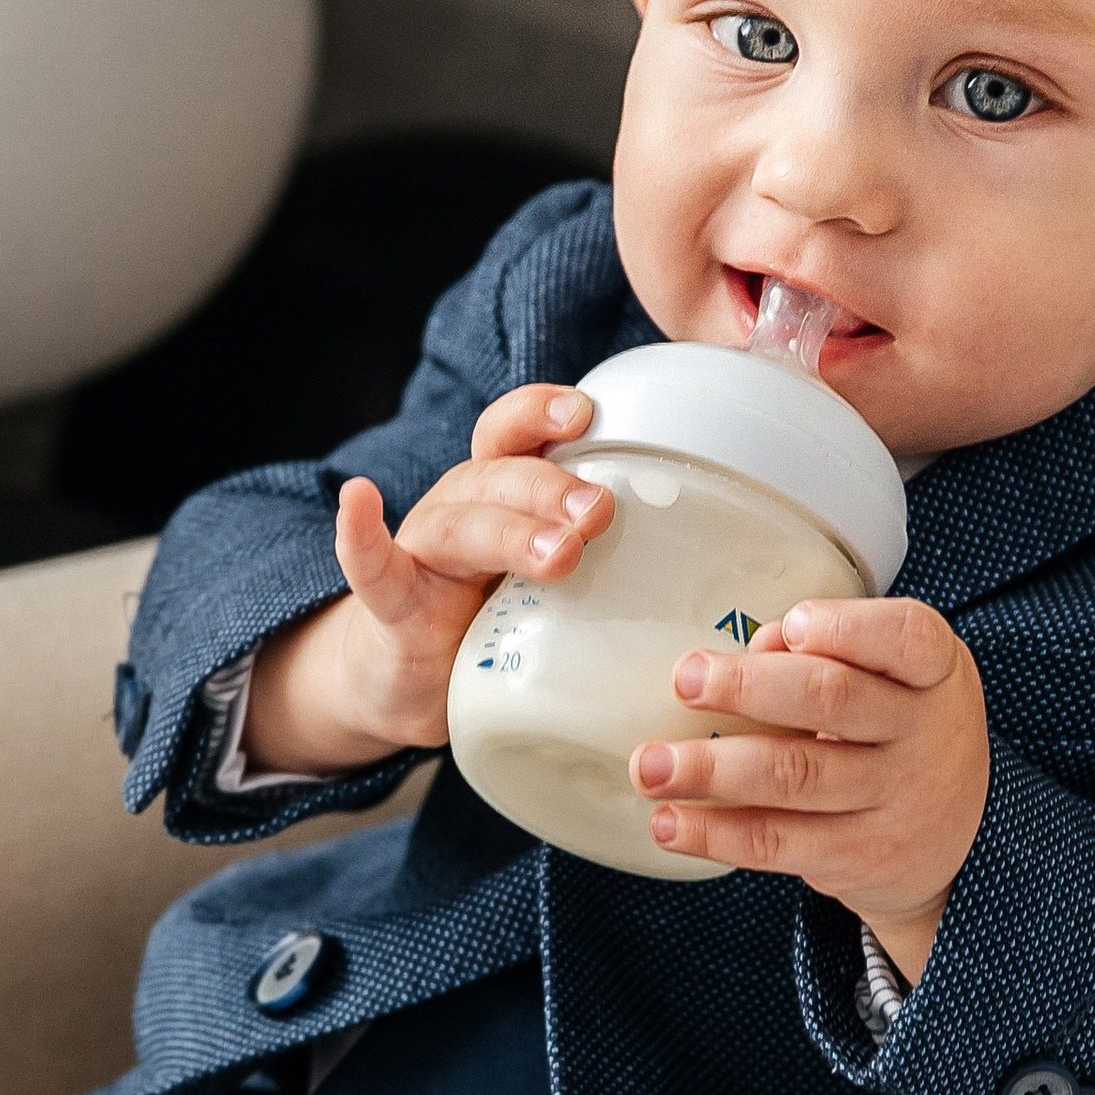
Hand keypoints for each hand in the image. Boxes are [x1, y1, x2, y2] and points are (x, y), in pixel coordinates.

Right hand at [242, 385, 614, 771]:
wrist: (411, 681)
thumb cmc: (502, 620)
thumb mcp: (561, 583)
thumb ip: (619, 562)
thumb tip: (734, 568)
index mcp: (505, 494)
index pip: (518, 432)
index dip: (545, 412)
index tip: (589, 412)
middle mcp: (461, 507)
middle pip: (499, 477)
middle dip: (551, 488)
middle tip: (599, 514)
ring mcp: (424, 554)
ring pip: (458, 523)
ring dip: (507, 531)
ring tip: (558, 556)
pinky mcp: (391, 606)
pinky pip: (372, 566)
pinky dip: (362, 536)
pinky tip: (360, 502)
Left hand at [628, 596, 987, 981]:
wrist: (959, 842)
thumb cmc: (901, 731)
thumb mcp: (896, 677)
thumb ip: (832, 652)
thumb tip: (750, 650)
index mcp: (934, 670)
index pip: (905, 636)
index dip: (844, 628)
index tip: (788, 627)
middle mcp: (923, 733)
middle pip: (832, 700)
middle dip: (748, 688)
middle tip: (684, 679)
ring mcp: (895, 801)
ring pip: (794, 777)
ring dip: (710, 770)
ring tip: (650, 766)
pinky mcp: (860, 857)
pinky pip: (778, 842)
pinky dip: (715, 833)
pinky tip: (669, 822)